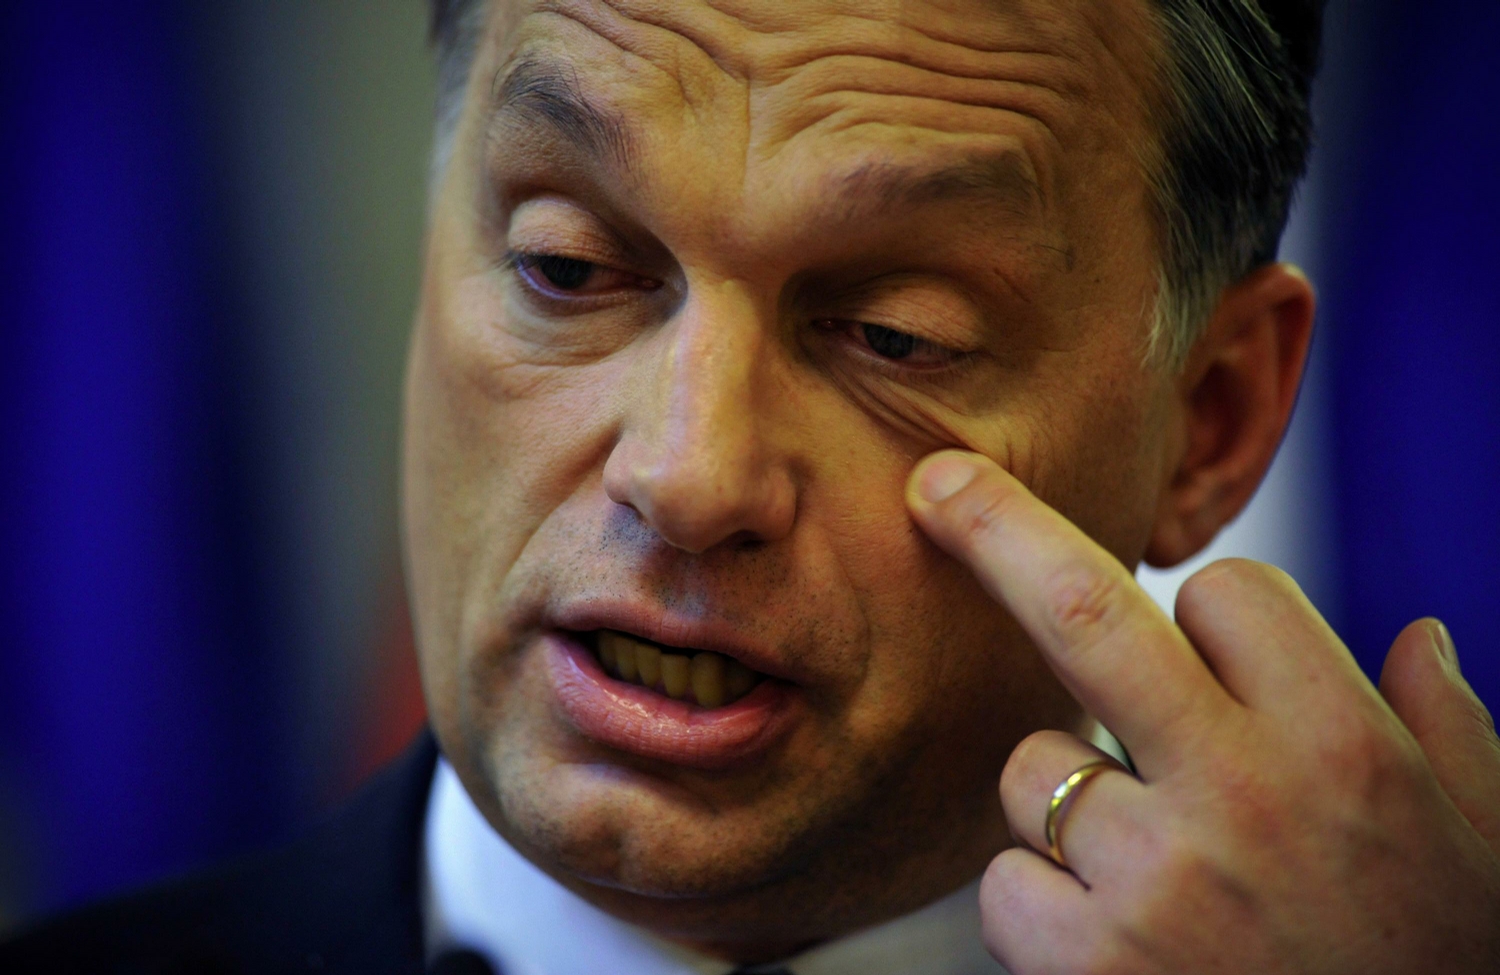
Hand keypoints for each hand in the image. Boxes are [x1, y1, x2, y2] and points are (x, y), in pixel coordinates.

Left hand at [906, 449, 1499, 973]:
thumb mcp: (1491, 850)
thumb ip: (1452, 734)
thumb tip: (1418, 640)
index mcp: (1349, 751)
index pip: (1228, 592)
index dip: (1205, 612)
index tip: (1204, 644)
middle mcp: (1245, 798)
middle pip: (1087, 613)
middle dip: (997, 528)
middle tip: (937, 483)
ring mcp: (1156, 879)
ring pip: (1031, 763)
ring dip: (1060, 795)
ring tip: (1149, 869)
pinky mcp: (1086, 961)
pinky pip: (1006, 878)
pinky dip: (1039, 897)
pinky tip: (1114, 942)